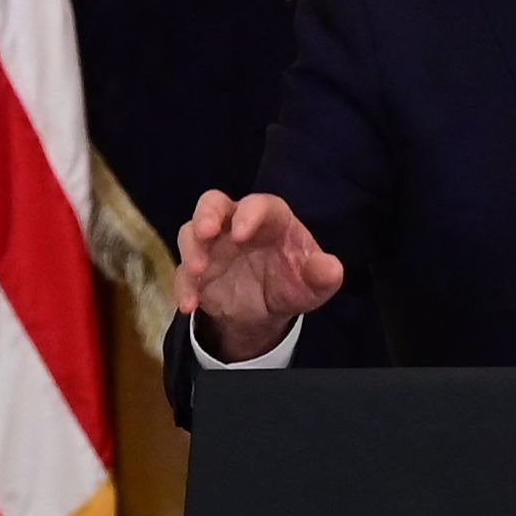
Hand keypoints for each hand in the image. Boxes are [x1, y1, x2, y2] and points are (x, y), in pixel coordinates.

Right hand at [175, 187, 345, 359]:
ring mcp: (214, 246)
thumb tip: (332, 268)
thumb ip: (322, 275)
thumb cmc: (293, 281)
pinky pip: (183, 273)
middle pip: (214, 203)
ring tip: (198, 270)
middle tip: (205, 232)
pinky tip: (190, 304)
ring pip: (191, 232)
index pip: (259, 205)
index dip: (249, 214)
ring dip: (192, 248)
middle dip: (207, 214)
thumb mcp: (312, 284)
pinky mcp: (198, 272)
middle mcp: (236, 225)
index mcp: (270, 220)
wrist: (268, 312)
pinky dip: (183, 286)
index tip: (241, 232)